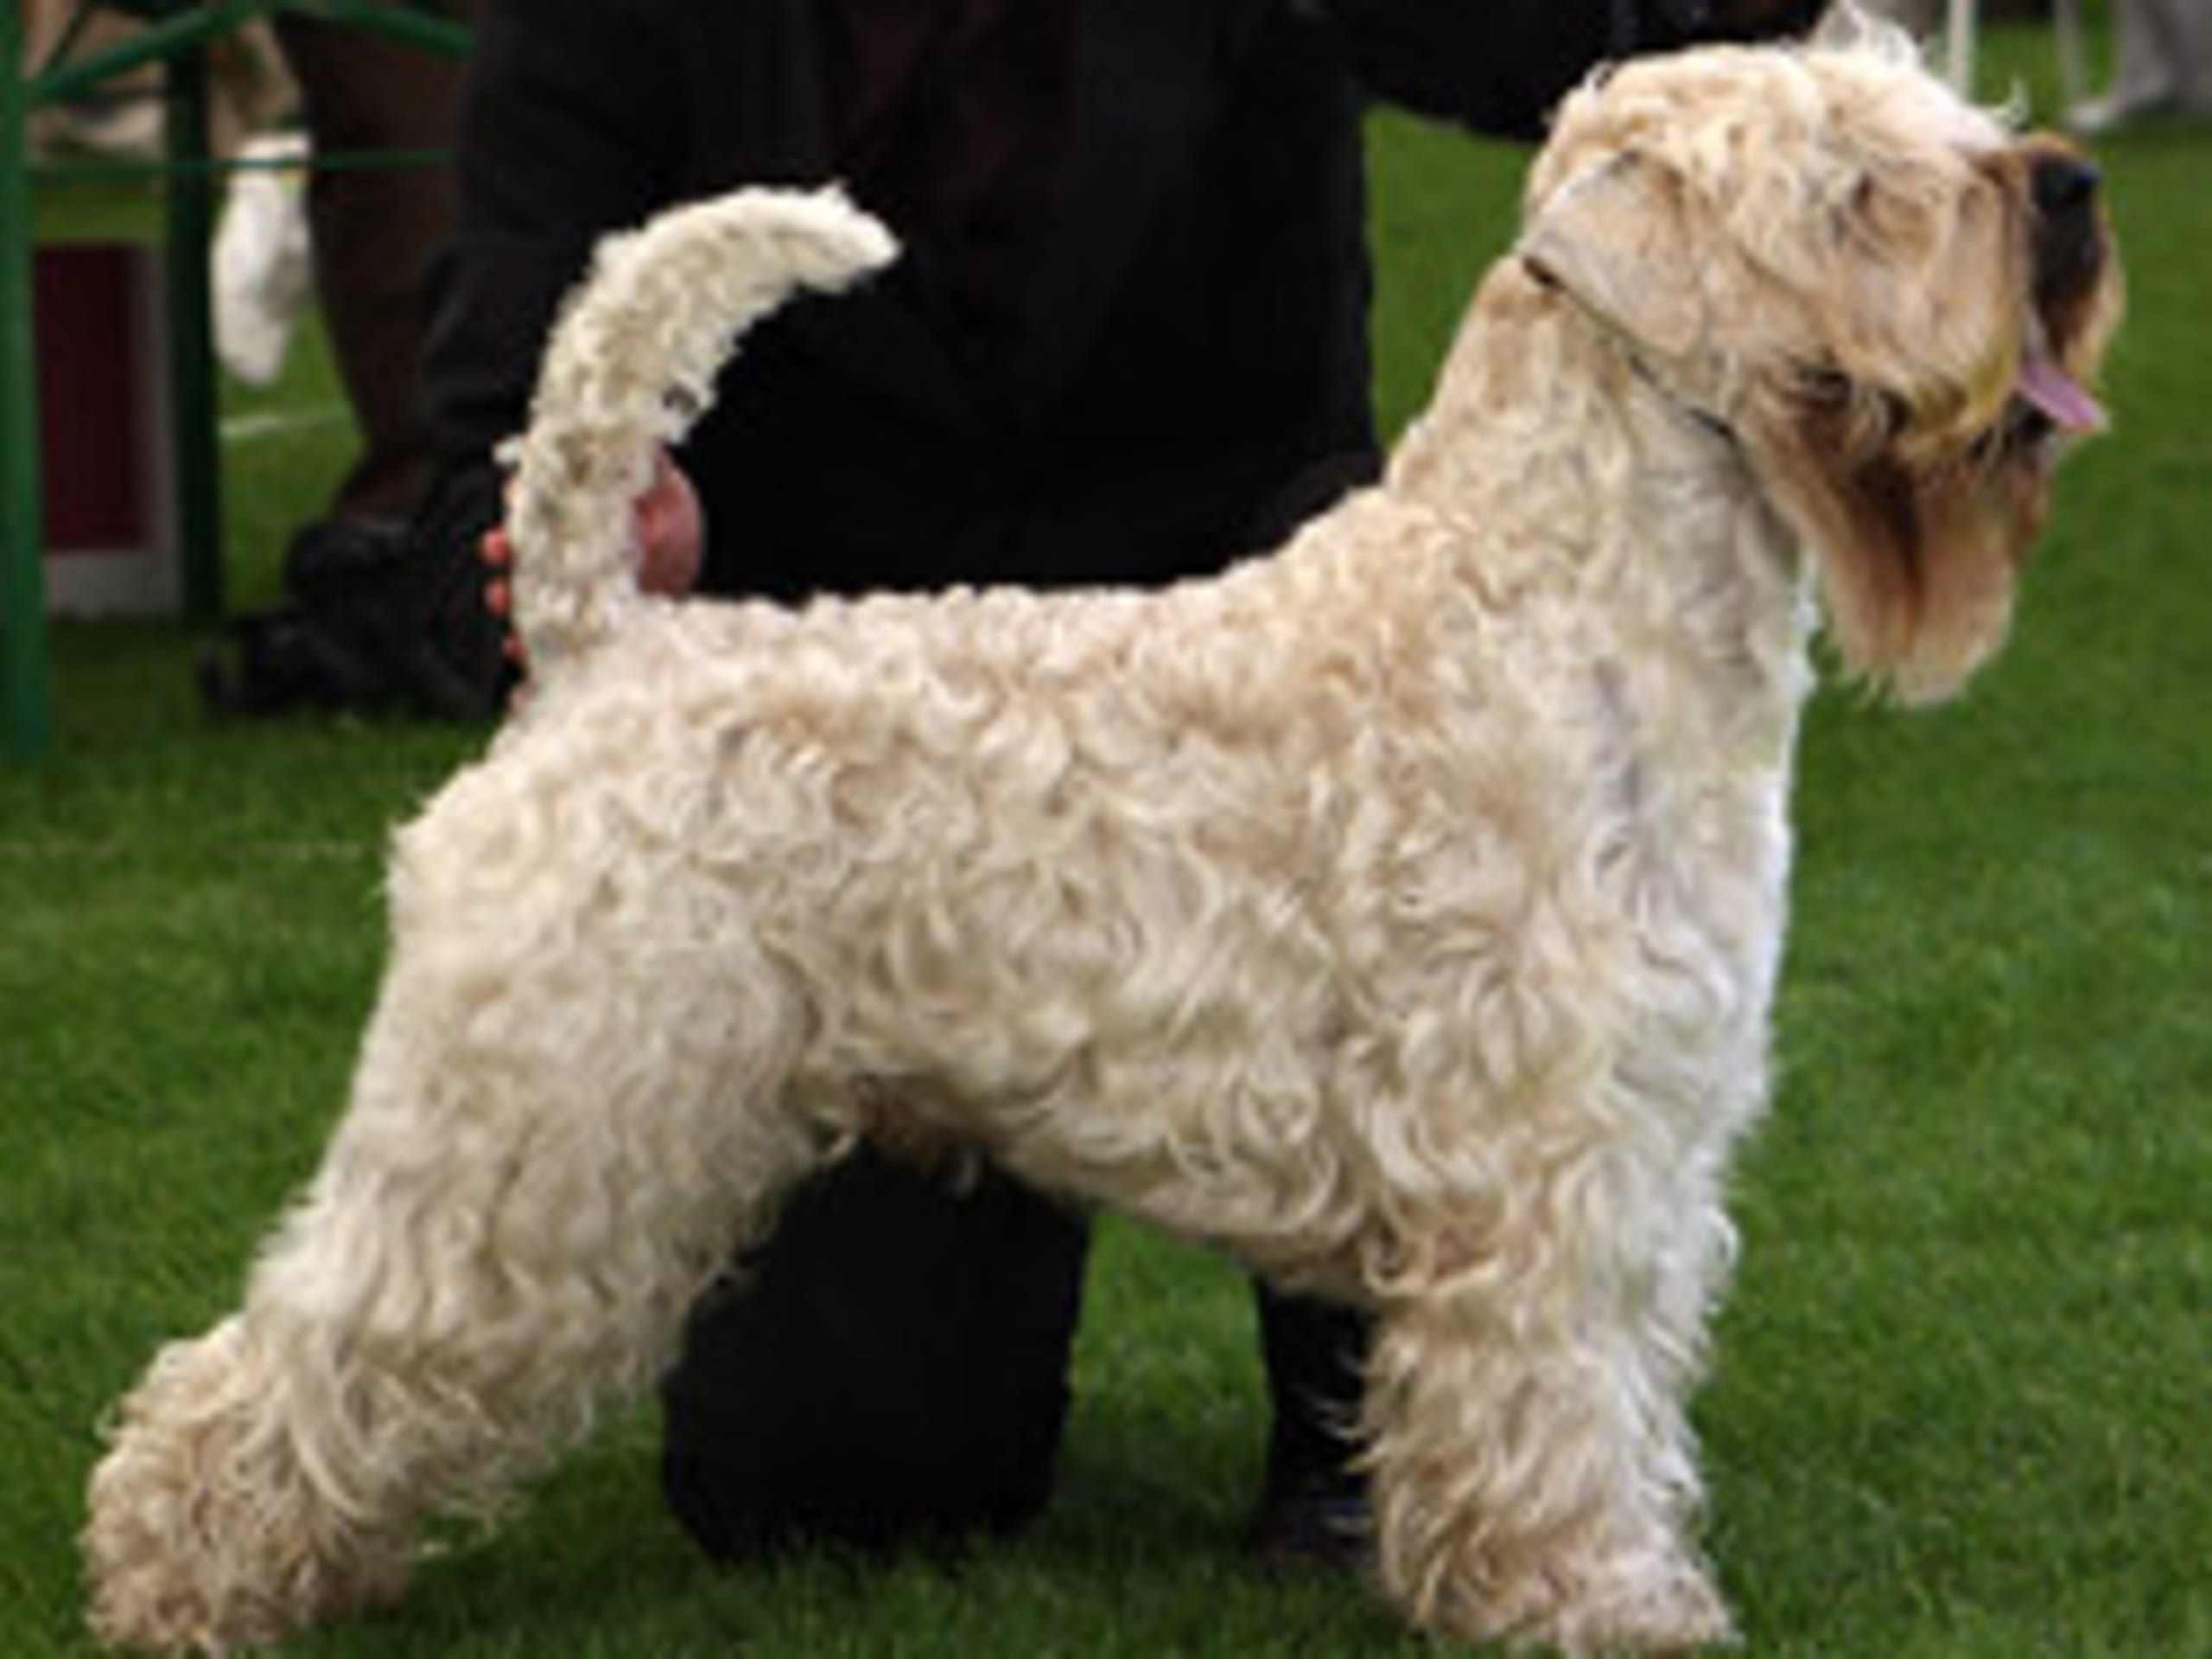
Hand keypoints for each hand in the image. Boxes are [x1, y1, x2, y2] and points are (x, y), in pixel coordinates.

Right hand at [482, 450, 706, 663]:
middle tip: (497, 547)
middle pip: (520, 545)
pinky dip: (529, 644)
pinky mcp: (575, 619)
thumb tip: (641, 432)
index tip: (516, 496)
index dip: (522, 497)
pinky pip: (546, 635)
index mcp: (570, 503)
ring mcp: (563, 583)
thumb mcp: (662, 482)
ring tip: (501, 599)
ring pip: (525, 590)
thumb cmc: (665, 505)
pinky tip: (521, 648)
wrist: (687, 553)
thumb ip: (646, 461)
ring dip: (507, 595)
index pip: (536, 496)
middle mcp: (557, 542)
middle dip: (503, 547)